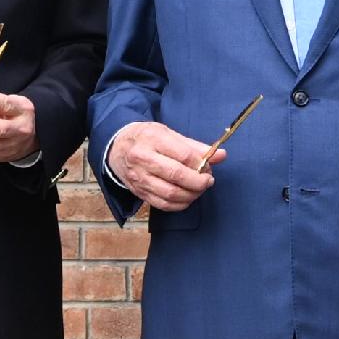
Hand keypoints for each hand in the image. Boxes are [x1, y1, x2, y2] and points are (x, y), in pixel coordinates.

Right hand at [106, 119, 221, 210]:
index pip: (183, 155)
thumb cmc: (147, 138)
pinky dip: (179, 205)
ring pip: (170, 193)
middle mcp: (143, 159)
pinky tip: (187, 198)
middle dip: (198, 182)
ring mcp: (139, 177)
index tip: (209, 166)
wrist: (117, 148)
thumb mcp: (169, 134)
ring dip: (191, 195)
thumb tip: (221, 155)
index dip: (201, 164)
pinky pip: (162, 204)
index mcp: (153, 139)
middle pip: (177, 175)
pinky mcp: (138, 192)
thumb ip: (195, 147)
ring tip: (199, 189)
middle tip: (208, 181)